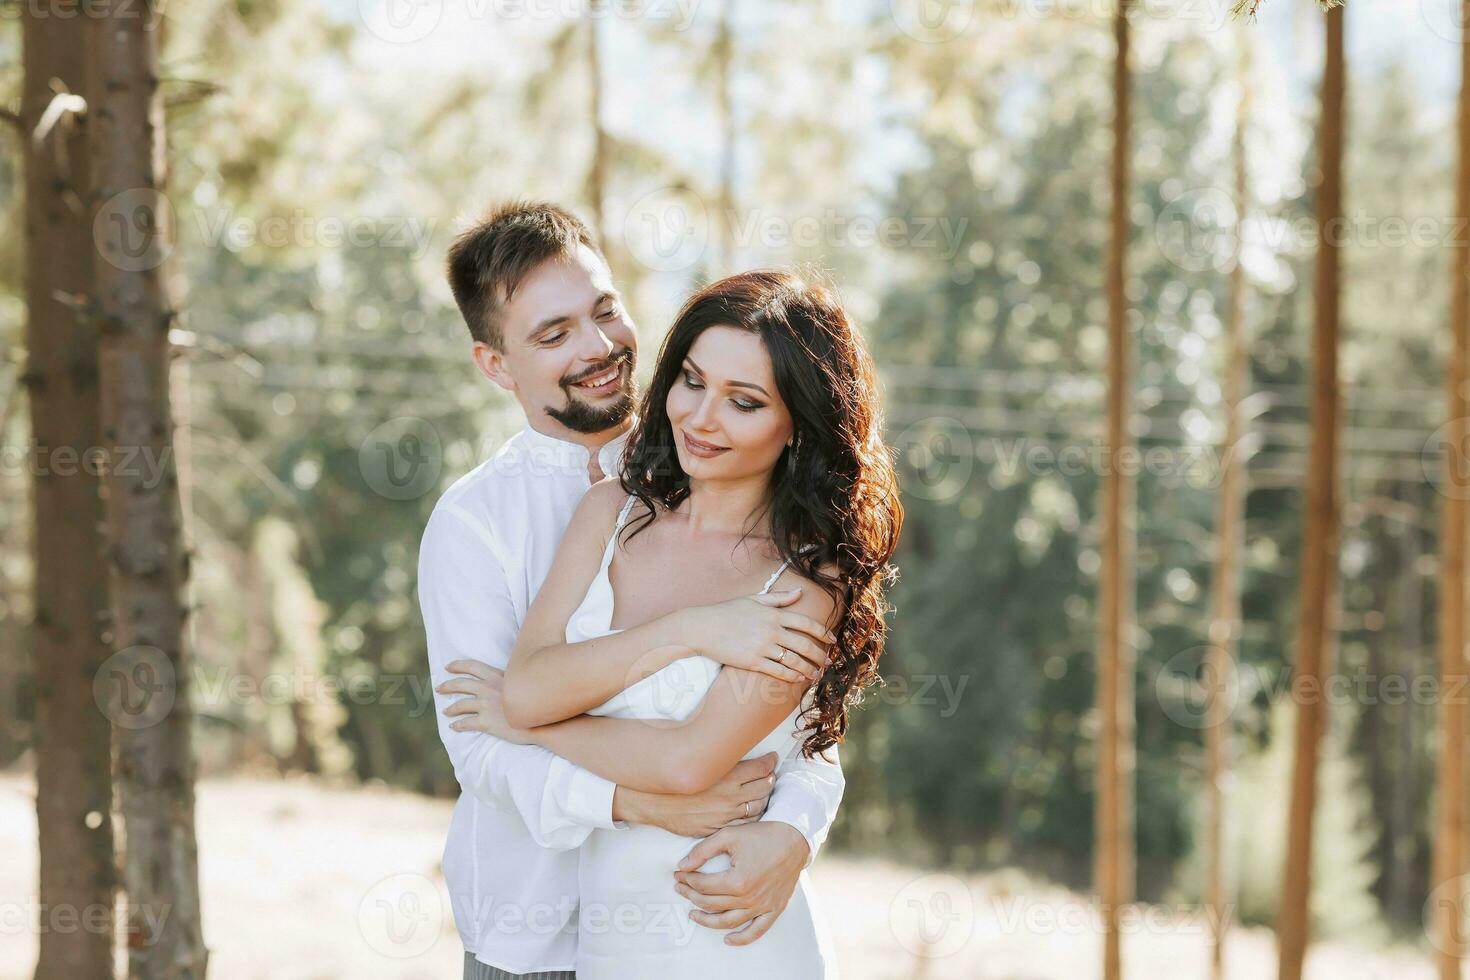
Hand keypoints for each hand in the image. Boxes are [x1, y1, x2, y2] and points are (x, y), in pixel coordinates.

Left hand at [437, 660, 535, 744]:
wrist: (543, 721)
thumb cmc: (537, 701)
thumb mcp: (524, 683)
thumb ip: (512, 680)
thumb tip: (510, 678)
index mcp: (497, 677)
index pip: (473, 666)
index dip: (458, 665)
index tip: (448, 666)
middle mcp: (488, 688)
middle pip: (461, 684)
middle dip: (448, 685)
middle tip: (439, 687)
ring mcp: (486, 705)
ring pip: (460, 704)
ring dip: (451, 708)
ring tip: (445, 711)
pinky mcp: (486, 722)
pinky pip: (466, 723)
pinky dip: (458, 725)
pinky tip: (454, 727)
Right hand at [621, 752, 777, 836]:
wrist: (651, 802)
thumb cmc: (672, 775)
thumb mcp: (698, 758)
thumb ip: (719, 751)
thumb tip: (729, 735)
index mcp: (728, 775)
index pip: (761, 768)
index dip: (770, 762)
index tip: (773, 758)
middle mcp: (730, 797)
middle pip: (763, 787)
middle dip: (770, 779)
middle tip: (771, 774)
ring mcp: (724, 815)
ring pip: (757, 808)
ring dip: (763, 798)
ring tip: (763, 791)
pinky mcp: (717, 828)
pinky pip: (742, 824)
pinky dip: (749, 816)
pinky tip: (749, 810)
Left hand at [672, 821, 810, 945]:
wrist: (794, 837)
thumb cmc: (761, 834)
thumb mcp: (729, 835)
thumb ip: (702, 851)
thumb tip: (682, 866)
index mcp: (737, 881)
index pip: (703, 886)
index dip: (687, 880)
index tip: (678, 874)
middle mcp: (749, 898)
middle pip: (711, 904)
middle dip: (691, 895)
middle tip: (681, 887)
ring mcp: (762, 906)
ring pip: (728, 922)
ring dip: (707, 920)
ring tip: (693, 914)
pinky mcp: (774, 909)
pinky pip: (757, 931)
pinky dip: (741, 939)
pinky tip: (727, 940)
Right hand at [680, 590, 833, 684]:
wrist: (703, 627)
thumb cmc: (727, 612)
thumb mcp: (754, 600)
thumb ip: (779, 598)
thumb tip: (799, 592)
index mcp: (773, 614)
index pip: (806, 623)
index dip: (822, 632)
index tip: (832, 640)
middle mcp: (771, 630)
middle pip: (804, 644)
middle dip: (819, 655)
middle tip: (827, 662)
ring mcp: (762, 647)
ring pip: (794, 660)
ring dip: (808, 669)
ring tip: (816, 674)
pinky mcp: (752, 662)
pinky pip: (778, 671)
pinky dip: (791, 676)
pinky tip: (798, 679)